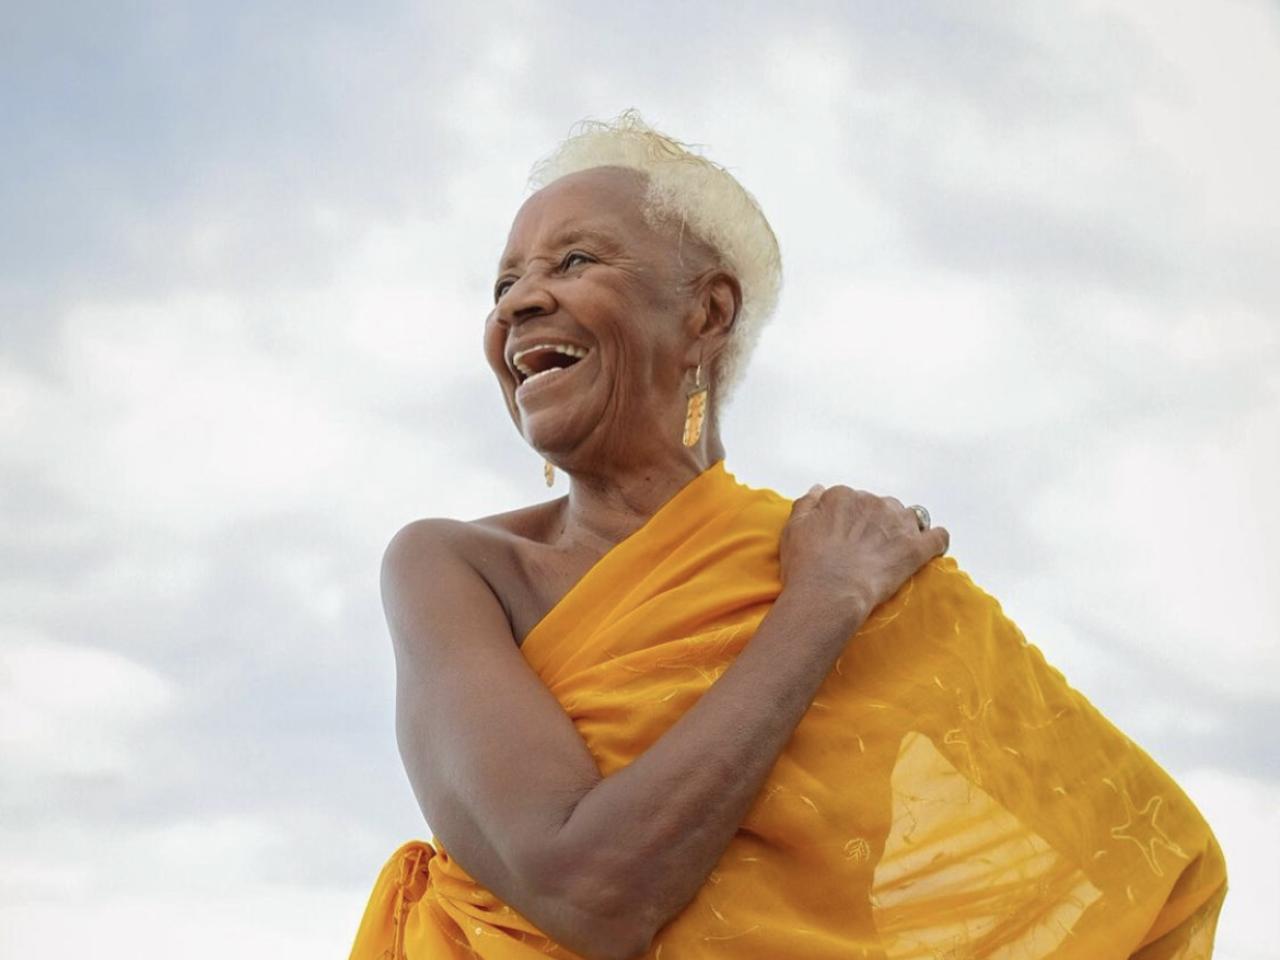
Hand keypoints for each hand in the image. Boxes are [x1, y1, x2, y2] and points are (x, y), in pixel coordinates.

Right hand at [779, 483, 949, 621]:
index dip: (849, 519)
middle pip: (881, 506)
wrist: (829, 593)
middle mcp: (873, 502)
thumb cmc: (806, 564)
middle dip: (877, 523)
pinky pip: (938, 537)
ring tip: (894, 550)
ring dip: (904, 529)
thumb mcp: (793, 528)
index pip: (851, 500)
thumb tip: (820, 489)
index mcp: (843, 496)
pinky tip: (931, 548)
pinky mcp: (917, 547)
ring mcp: (898, 523)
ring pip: (909, 516)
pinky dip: (936, 540)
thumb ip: (806, 503)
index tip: (844, 537)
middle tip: (866, 549)